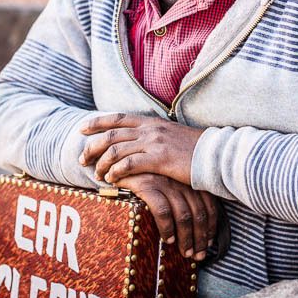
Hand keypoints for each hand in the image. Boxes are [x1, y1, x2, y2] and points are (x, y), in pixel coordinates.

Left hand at [80, 114, 203, 186]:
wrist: (215, 154)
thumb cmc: (194, 150)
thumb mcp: (171, 136)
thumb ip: (153, 137)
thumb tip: (139, 143)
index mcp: (151, 122)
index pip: (117, 118)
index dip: (97, 122)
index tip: (82, 129)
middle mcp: (150, 129)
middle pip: (111, 134)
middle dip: (92, 146)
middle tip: (82, 158)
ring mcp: (154, 143)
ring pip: (116, 150)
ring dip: (102, 163)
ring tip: (97, 175)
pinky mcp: (160, 159)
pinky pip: (130, 164)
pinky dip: (117, 172)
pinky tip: (112, 179)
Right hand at [112, 172, 217, 260]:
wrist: (118, 159)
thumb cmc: (146, 174)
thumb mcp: (170, 180)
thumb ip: (183, 194)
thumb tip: (197, 224)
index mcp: (190, 177)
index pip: (210, 204)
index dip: (211, 227)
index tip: (209, 243)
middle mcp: (181, 179)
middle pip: (199, 213)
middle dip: (201, 238)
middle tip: (198, 255)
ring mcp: (165, 181)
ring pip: (184, 215)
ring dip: (186, 238)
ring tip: (185, 253)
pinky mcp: (147, 184)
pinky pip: (163, 211)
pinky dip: (167, 228)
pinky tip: (167, 239)